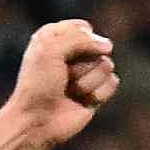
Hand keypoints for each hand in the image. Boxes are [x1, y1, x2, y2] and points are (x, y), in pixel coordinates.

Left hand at [1, 20, 120, 145]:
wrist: (37, 121)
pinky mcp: (96, 92)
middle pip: (98, 46)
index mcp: (55, 38)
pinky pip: (112, 82)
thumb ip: (80, 38)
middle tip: (62, 77)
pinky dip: (97, 93)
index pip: (83, 28)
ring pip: (106, 65)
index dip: (78, 41)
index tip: (59, 55)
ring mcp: (86, 73)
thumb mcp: (51, 49)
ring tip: (69, 91)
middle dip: (82, 64)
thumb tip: (108, 47)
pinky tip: (82, 101)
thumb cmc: (38, 84)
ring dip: (87, 81)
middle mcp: (72, 54)